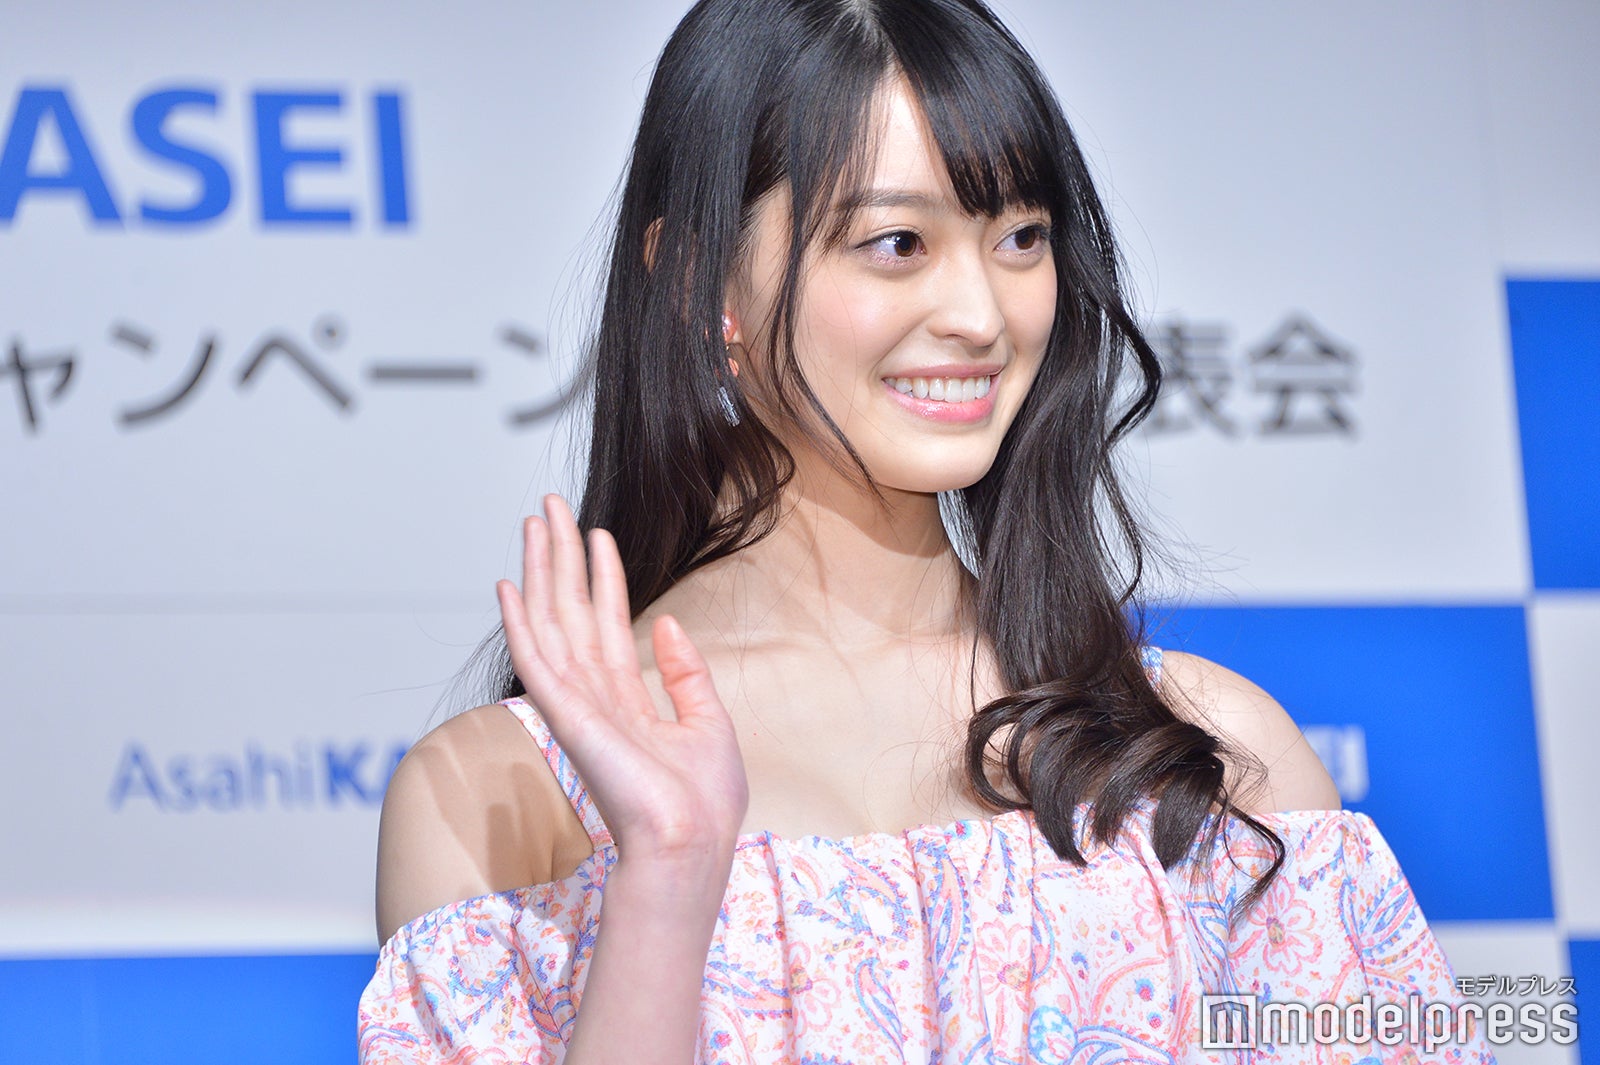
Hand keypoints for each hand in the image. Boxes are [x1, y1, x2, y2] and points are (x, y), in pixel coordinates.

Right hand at [497, 494, 749, 867]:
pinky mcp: (565, 716)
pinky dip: (518, 623)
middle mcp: (594, 697)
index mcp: (627, 701)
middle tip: (550, 507)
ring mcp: (575, 705)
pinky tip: (507, 586)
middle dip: (561, 558)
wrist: (691, 842)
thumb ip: (685, 673)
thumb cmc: (702, 801)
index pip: (607, 624)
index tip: (596, 533)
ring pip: (550, 623)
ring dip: (540, 572)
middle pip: (570, 612)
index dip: (601, 576)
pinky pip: (535, 660)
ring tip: (534, 523)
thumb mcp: (708, 723)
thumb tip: (665, 624)